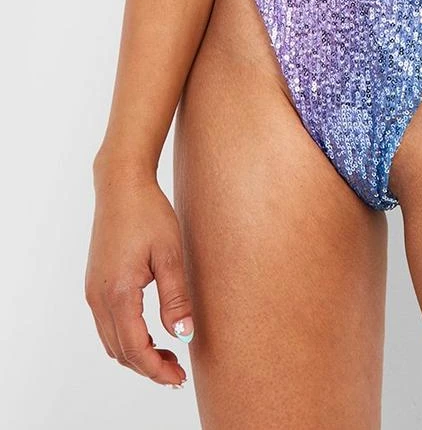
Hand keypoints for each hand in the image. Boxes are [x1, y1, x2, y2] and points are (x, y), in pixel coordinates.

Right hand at [85, 162, 193, 388]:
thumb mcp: (170, 254)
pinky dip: (127, 338)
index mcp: (118, 293)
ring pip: (112, 341)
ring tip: (168, 354)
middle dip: (148, 367)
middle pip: (120, 352)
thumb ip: (176, 298)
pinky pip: (107, 325)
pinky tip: (150, 332)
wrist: (121, 186)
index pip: (136, 349)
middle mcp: (99, 297)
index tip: (179, 379)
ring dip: (137, 354)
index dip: (157, 370)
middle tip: (178, 371)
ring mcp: (93, 292)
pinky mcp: (95, 284)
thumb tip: (184, 336)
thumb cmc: (148, 213)